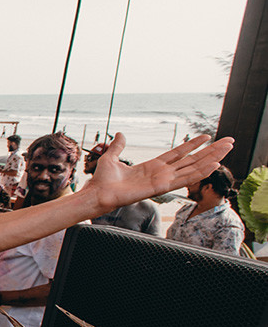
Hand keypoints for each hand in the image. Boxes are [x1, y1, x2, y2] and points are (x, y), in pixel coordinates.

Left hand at [83, 132, 233, 212]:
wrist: (98, 193)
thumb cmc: (103, 180)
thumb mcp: (112, 157)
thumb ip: (118, 146)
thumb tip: (121, 134)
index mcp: (153, 166)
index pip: (178, 154)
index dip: (193, 145)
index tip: (207, 137)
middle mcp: (161, 174)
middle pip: (192, 160)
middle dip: (210, 151)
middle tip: (229, 142)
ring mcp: (163, 180)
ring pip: (193, 168)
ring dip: (212, 159)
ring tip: (228, 150)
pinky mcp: (161, 187)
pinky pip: (185, 179)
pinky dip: (201, 173)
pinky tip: (214, 166)